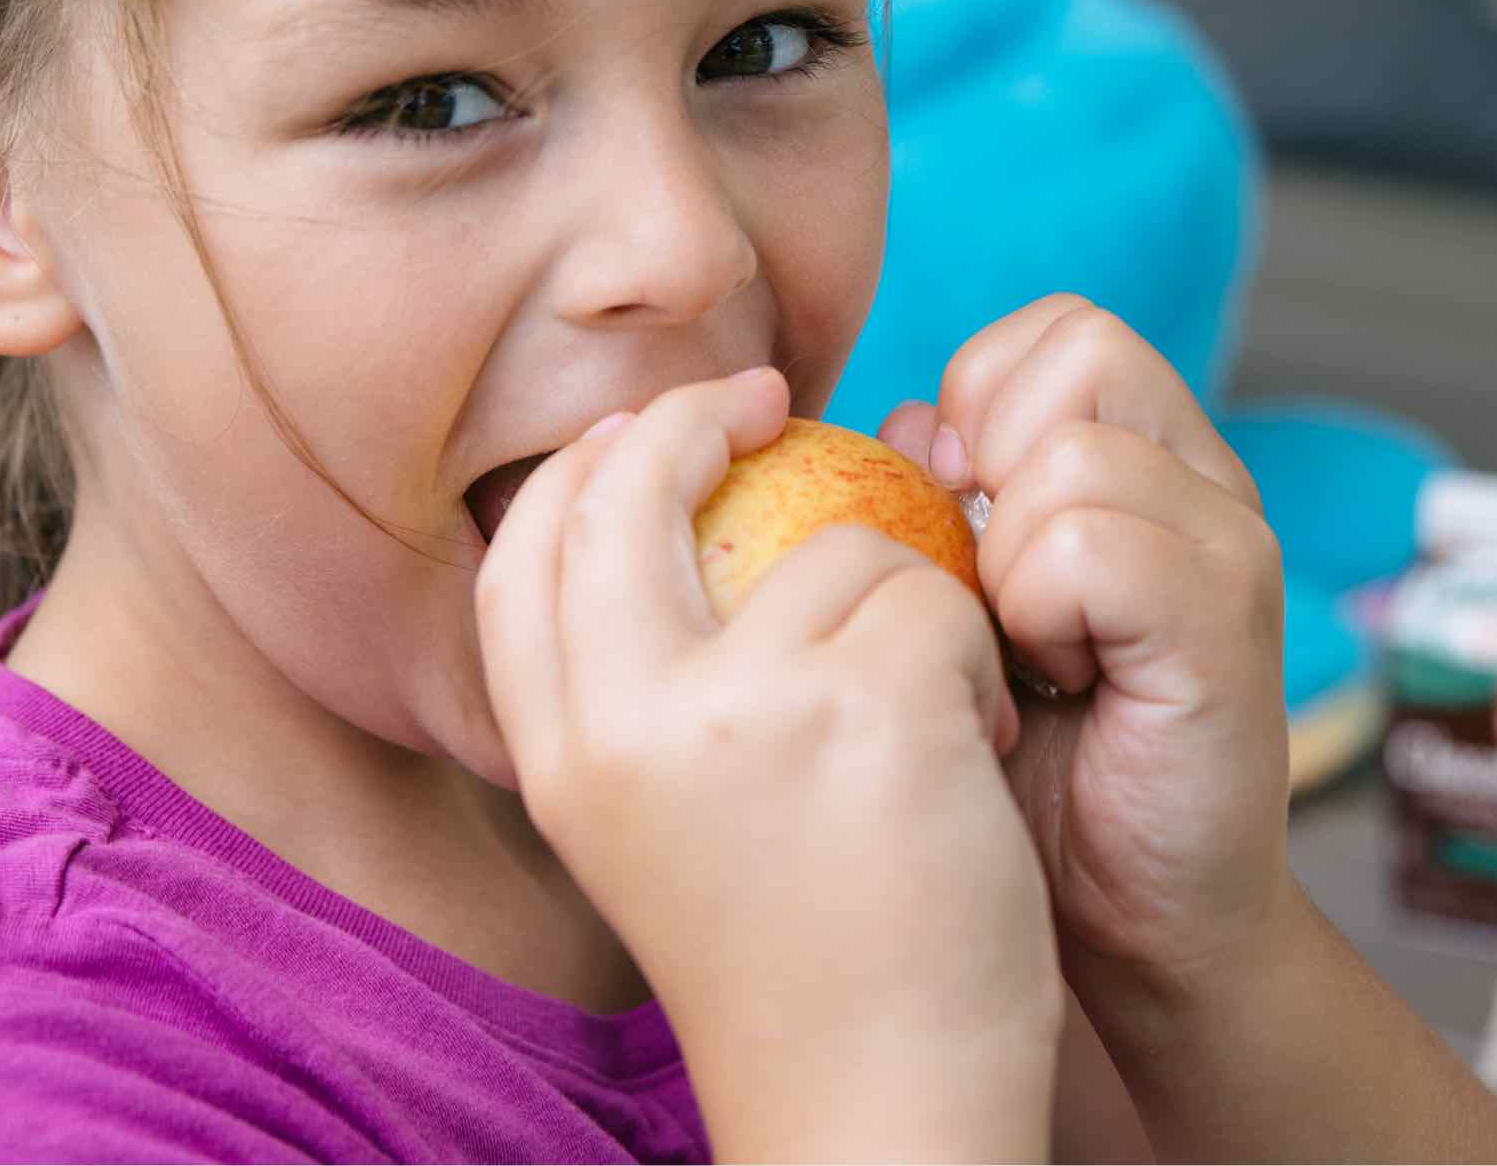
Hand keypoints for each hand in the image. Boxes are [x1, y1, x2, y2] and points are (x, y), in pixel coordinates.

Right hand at [476, 367, 1059, 1160]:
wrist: (880, 1104)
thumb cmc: (798, 969)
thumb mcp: (660, 828)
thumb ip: (644, 695)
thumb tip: (664, 514)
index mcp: (561, 756)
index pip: (521, 553)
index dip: (580, 469)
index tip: (648, 429)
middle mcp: (624, 722)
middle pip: (628, 487)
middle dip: (698, 417)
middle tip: (775, 402)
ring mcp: (743, 709)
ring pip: (836, 542)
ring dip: (903, 605)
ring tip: (925, 726)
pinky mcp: (868, 710)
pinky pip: (935, 601)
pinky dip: (975, 662)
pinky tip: (970, 759)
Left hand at [884, 298, 1291, 1006]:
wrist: (1127, 926)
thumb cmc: (1031, 773)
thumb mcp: (962, 609)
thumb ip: (940, 505)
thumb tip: (908, 422)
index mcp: (1152, 461)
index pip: (1056, 332)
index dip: (980, 403)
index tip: (959, 519)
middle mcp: (1207, 482)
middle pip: (1078, 349)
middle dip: (993, 460)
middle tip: (994, 584)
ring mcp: (1229, 545)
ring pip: (1070, 454)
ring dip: (1006, 558)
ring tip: (1024, 650)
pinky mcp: (1227, 622)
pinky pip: (1088, 544)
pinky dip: (1037, 612)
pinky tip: (1052, 685)